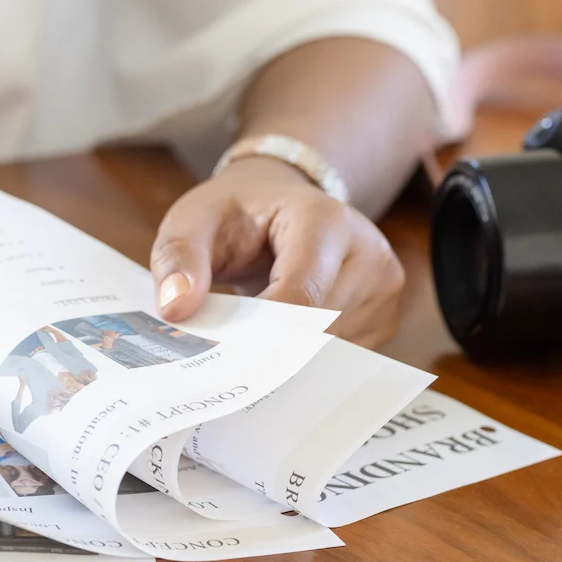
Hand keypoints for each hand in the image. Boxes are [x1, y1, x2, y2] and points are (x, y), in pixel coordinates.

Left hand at [148, 155, 405, 344]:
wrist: (280, 202)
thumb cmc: (236, 213)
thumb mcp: (194, 220)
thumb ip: (179, 257)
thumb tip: (175, 308)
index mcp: (324, 219)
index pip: (301, 295)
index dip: (261, 333)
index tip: (220, 358)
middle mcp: (367, 252)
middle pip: (319, 328)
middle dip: (269, 347)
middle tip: (225, 358)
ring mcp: (384, 286)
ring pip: (332, 349)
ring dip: (289, 355)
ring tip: (253, 339)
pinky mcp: (385, 315)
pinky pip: (345, 355)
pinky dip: (308, 357)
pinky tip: (281, 342)